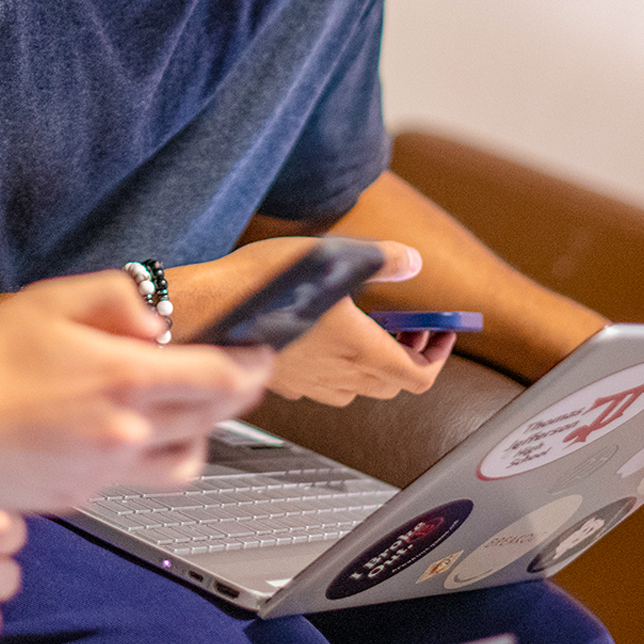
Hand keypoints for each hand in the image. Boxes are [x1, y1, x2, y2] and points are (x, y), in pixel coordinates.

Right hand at [0, 271, 271, 512]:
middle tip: (242, 372)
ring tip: (192, 409)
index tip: (262, 351)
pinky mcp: (84, 495)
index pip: (220, 378)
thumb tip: (159, 316)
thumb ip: (116, 297)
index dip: (252, 363)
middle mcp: (127, 433)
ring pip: (186, 460)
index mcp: (124, 381)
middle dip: (238, 392)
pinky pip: (140, 480)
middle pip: (212, 418)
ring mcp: (108, 471)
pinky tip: (134, 433)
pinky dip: (152, 456)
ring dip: (203, 432)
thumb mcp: (51, 301)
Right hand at [167, 237, 449, 405]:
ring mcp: (310, 384)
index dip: (438, 355)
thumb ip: (382, 259)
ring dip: (374, 364)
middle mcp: (340, 376)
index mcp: (362, 352)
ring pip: (360, 388)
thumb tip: (412, 261)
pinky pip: (324, 384)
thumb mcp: (334, 255)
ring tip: (366, 329)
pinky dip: (338, 366)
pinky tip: (321, 334)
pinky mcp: (284, 381)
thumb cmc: (263, 285)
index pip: (421, 376)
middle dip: (409, 355)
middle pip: (394, 384)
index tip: (438, 332)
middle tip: (406, 325)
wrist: (205, 308)